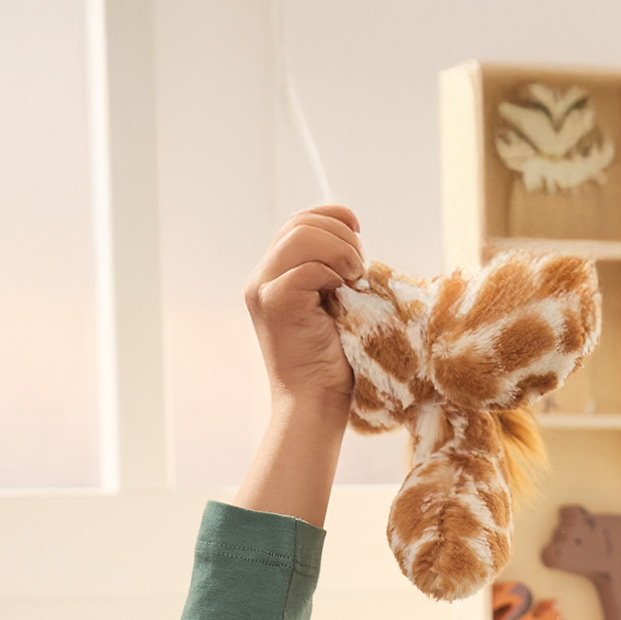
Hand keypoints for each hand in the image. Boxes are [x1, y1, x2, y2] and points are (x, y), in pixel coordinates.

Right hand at [244, 205, 363, 414]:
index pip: (298, 222)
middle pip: (299, 223)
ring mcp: (262, 289)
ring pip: (300, 236)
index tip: (359, 231)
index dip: (332, 216)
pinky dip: (332, 274)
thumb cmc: (332, 362)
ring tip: (355, 279)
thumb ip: (331, 269)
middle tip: (360, 269)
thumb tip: (353, 237)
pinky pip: (306, 266)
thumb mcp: (333, 303)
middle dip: (341, 235)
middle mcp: (260, 278)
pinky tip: (343, 296)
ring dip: (339, 250)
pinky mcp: (273, 303)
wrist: (315, 403)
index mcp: (273, 275)